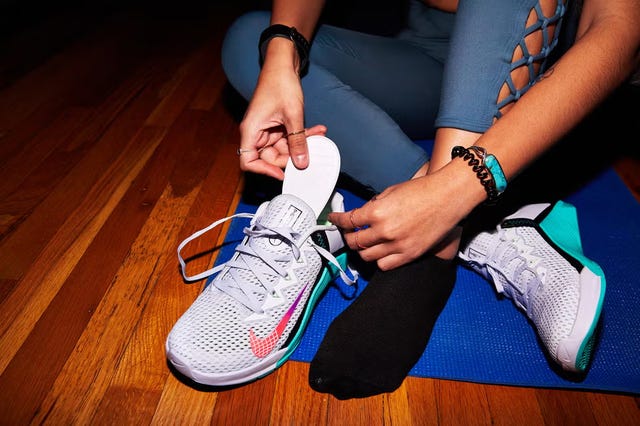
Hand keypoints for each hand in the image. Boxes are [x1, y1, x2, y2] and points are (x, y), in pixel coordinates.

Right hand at [237, 63, 325, 179]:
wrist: (283, 64)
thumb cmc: (280, 83)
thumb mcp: (293, 115)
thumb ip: (297, 141)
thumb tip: (301, 163)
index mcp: (251, 130)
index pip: (248, 161)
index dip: (263, 171)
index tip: (282, 173)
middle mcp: (256, 132)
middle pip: (269, 158)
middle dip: (290, 157)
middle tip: (307, 154)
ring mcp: (267, 130)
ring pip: (282, 148)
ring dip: (300, 144)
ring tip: (318, 136)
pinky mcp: (277, 126)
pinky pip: (288, 138)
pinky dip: (302, 136)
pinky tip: (317, 130)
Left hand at [328, 172, 468, 269]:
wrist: (448, 197)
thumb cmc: (423, 190)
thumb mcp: (391, 191)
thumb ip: (374, 205)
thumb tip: (362, 215)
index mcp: (378, 212)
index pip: (348, 221)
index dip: (338, 220)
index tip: (335, 219)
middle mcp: (385, 231)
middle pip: (354, 242)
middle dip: (348, 236)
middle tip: (348, 232)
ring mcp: (397, 245)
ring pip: (366, 256)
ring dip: (362, 249)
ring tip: (365, 242)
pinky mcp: (409, 255)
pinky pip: (384, 265)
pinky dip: (378, 259)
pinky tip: (380, 251)